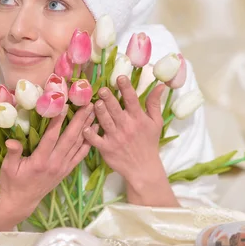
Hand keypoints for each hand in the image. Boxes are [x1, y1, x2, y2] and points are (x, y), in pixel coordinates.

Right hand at [0, 104, 94, 218]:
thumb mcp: (8, 168)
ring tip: (94, 112)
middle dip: (80, 120)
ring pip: (78, 145)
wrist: (21, 202)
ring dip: (87, 128)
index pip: (51, 137)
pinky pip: (80, 155)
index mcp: (40, 160)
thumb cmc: (12, 183)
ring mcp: (62, 167)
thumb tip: (12, 141)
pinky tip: (94, 132)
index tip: (65, 106)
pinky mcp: (66, 171)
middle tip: (89, 104)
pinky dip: (88, 143)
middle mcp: (55, 163)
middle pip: (70, 138)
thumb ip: (12, 153)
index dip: (58, 121)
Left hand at [83, 76, 177, 205]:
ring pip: (105, 121)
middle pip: (116, 109)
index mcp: (138, 119)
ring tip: (95, 103)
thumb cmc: (148, 142)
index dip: (126, 88)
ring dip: (99, 112)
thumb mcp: (155, 123)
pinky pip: (95, 139)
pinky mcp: (106, 148)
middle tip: (102, 89)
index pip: (132, 100)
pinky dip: (89, 134)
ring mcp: (115, 138)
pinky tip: (84, 127)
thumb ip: (154, 103)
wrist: (143, 168)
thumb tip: (160, 85)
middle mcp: (126, 126)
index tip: (120, 77)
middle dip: (109, 98)